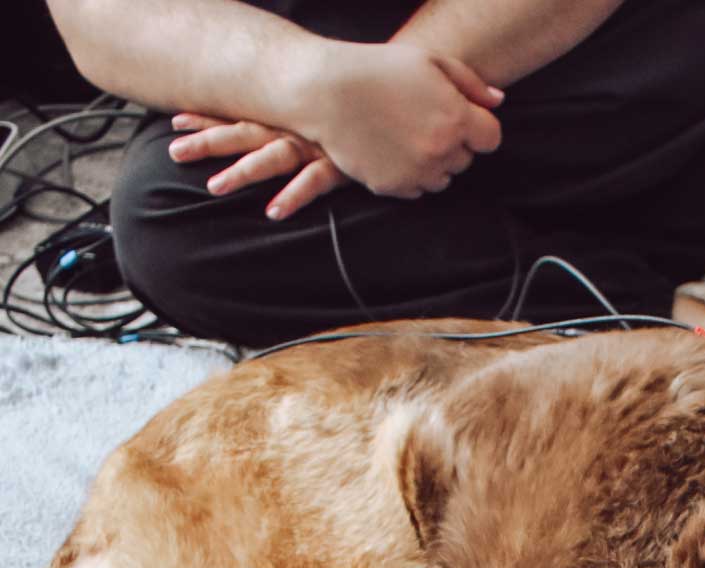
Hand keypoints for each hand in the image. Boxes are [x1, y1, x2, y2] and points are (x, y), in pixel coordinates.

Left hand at [169, 115, 344, 218]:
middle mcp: (296, 124)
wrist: (408, 96)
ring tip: (213, 187)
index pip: (240, 114)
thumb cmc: (361, 107)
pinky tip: (272, 212)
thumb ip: (302, 118)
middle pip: (243, 132)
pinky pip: (313, 181)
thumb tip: (278, 132)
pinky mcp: (342, 163)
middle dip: (207, 141)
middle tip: (174, 152)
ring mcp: (318, 143)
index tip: (174, 121)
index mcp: (288, 112)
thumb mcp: (324, 108)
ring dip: (241, 172)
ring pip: (270, 156)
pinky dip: (293, 196)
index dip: (208, 118)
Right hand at [298, 40, 503, 199]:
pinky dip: (410, 175)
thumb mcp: (430, 61)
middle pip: (466, 160)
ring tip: (407, 135)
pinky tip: (392, 149)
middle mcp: (441, 151)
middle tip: (425, 120)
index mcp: (456, 119)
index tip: (463, 118)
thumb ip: (470, 83)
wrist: (328, 92)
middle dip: (454, 143)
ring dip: (433, 162)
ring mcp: (417, 173)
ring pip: (443, 179)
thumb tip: (498, 102)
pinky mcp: (395, 188)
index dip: (478, 127)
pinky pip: (416, 189)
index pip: (491, 139)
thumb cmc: (380, 69)